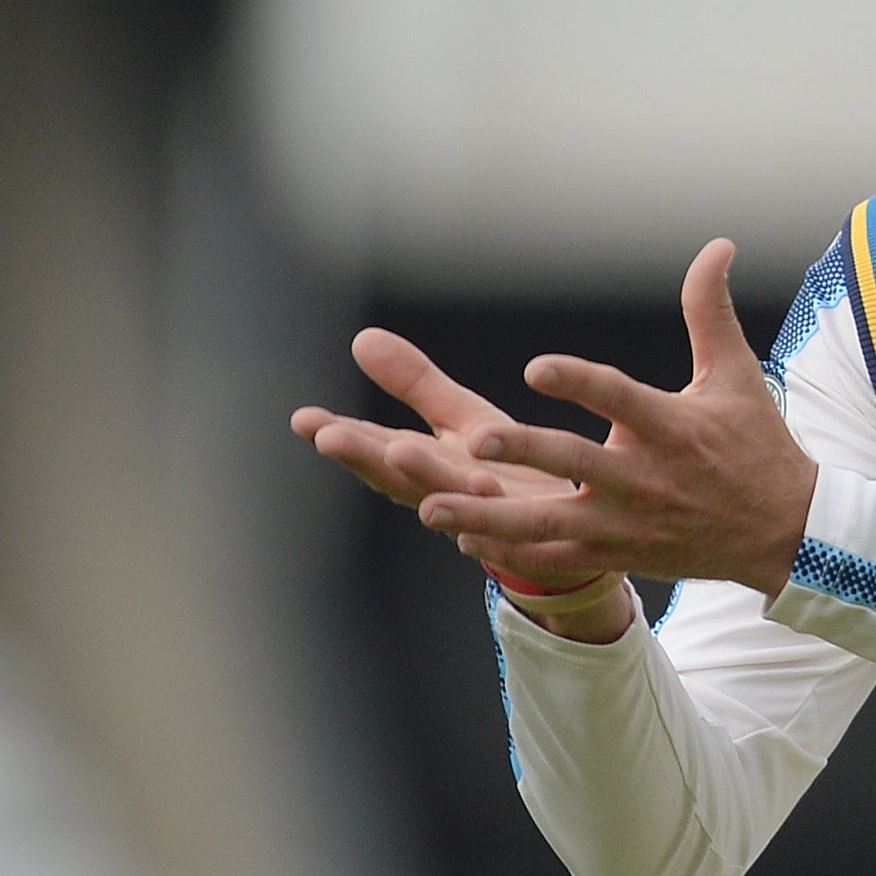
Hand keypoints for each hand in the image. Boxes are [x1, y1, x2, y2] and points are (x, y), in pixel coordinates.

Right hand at [292, 328, 586, 513]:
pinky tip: (476, 506)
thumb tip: (361, 338)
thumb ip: (415, 385)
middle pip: (401, 477)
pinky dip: (487, 525)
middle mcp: (450, 494)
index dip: (342, 435)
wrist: (571, 530)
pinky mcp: (530, 537)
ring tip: (398, 451)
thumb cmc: (506, 471)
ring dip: (422, 479)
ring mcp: (487, 518)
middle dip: (366, 456)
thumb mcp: (460, 420)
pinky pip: (506, 534)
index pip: (376, 448)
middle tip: (331, 438)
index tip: (303, 419)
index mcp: (429, 465)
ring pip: (449, 501)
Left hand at [416, 239, 816, 597]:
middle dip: (526, 456)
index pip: (620, 400)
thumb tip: (718, 244)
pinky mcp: (620, 553)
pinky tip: (463, 536)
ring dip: (490, 518)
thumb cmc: (755, 446)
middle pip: (577, 464)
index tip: (536, 369)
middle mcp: (647, 478)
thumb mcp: (735, 376)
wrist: (784, 533)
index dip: (579, 383)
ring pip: (551, 524)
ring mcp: (629, 522)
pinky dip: (511, 550)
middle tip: (476, 444)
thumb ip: (709, 311)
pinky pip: (557, 557)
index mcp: (673, 428)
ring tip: (435, 509)